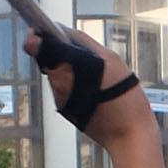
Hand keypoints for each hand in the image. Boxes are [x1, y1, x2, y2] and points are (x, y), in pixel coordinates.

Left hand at [25, 28, 150, 149]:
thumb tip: (64, 31)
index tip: (41, 31)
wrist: (129, 136)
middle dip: (61, 53)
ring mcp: (59, 100)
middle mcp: (57, 85)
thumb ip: (84, 43)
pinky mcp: (65, 111)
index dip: (37, 36)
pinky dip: (75, 85)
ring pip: (57, 75)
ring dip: (69, 70)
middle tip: (83, 55)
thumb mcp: (110, 60)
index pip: (38, 46)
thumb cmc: (124, 99)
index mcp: (65, 69)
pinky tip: (94, 91)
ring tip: (95, 77)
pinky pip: (64, 90)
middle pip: (49, 60)